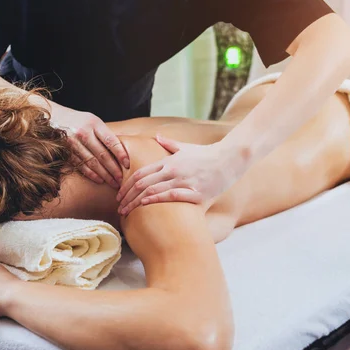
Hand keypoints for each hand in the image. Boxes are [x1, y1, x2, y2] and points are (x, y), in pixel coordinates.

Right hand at [54, 107, 128, 187]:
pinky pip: (80, 165)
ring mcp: (73, 142)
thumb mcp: (92, 121)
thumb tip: (122, 151)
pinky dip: (91, 174)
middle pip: (102, 154)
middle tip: (122, 179)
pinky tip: (99, 180)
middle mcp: (83, 132)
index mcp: (94, 123)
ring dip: (104, 174)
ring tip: (113, 183)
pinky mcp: (65, 150)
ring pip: (91, 162)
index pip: (111, 140)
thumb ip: (104, 134)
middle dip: (114, 169)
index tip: (128, 164)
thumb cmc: (78, 120)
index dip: (120, 153)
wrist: (54, 116)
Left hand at [117, 135, 241, 214]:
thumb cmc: (207, 154)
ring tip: (127, 212)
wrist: (230, 159)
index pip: (140, 174)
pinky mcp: (196, 193)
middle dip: (127, 197)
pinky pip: (171, 197)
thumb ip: (169, 144)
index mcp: (168, 161)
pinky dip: (156, 201)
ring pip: (153, 191)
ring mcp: (184, 181)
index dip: (126, 186)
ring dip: (137, 203)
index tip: (119, 196)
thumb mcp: (186, 147)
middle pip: (142, 184)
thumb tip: (157, 137)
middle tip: (119, 208)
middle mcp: (173, 171)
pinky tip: (146, 206)